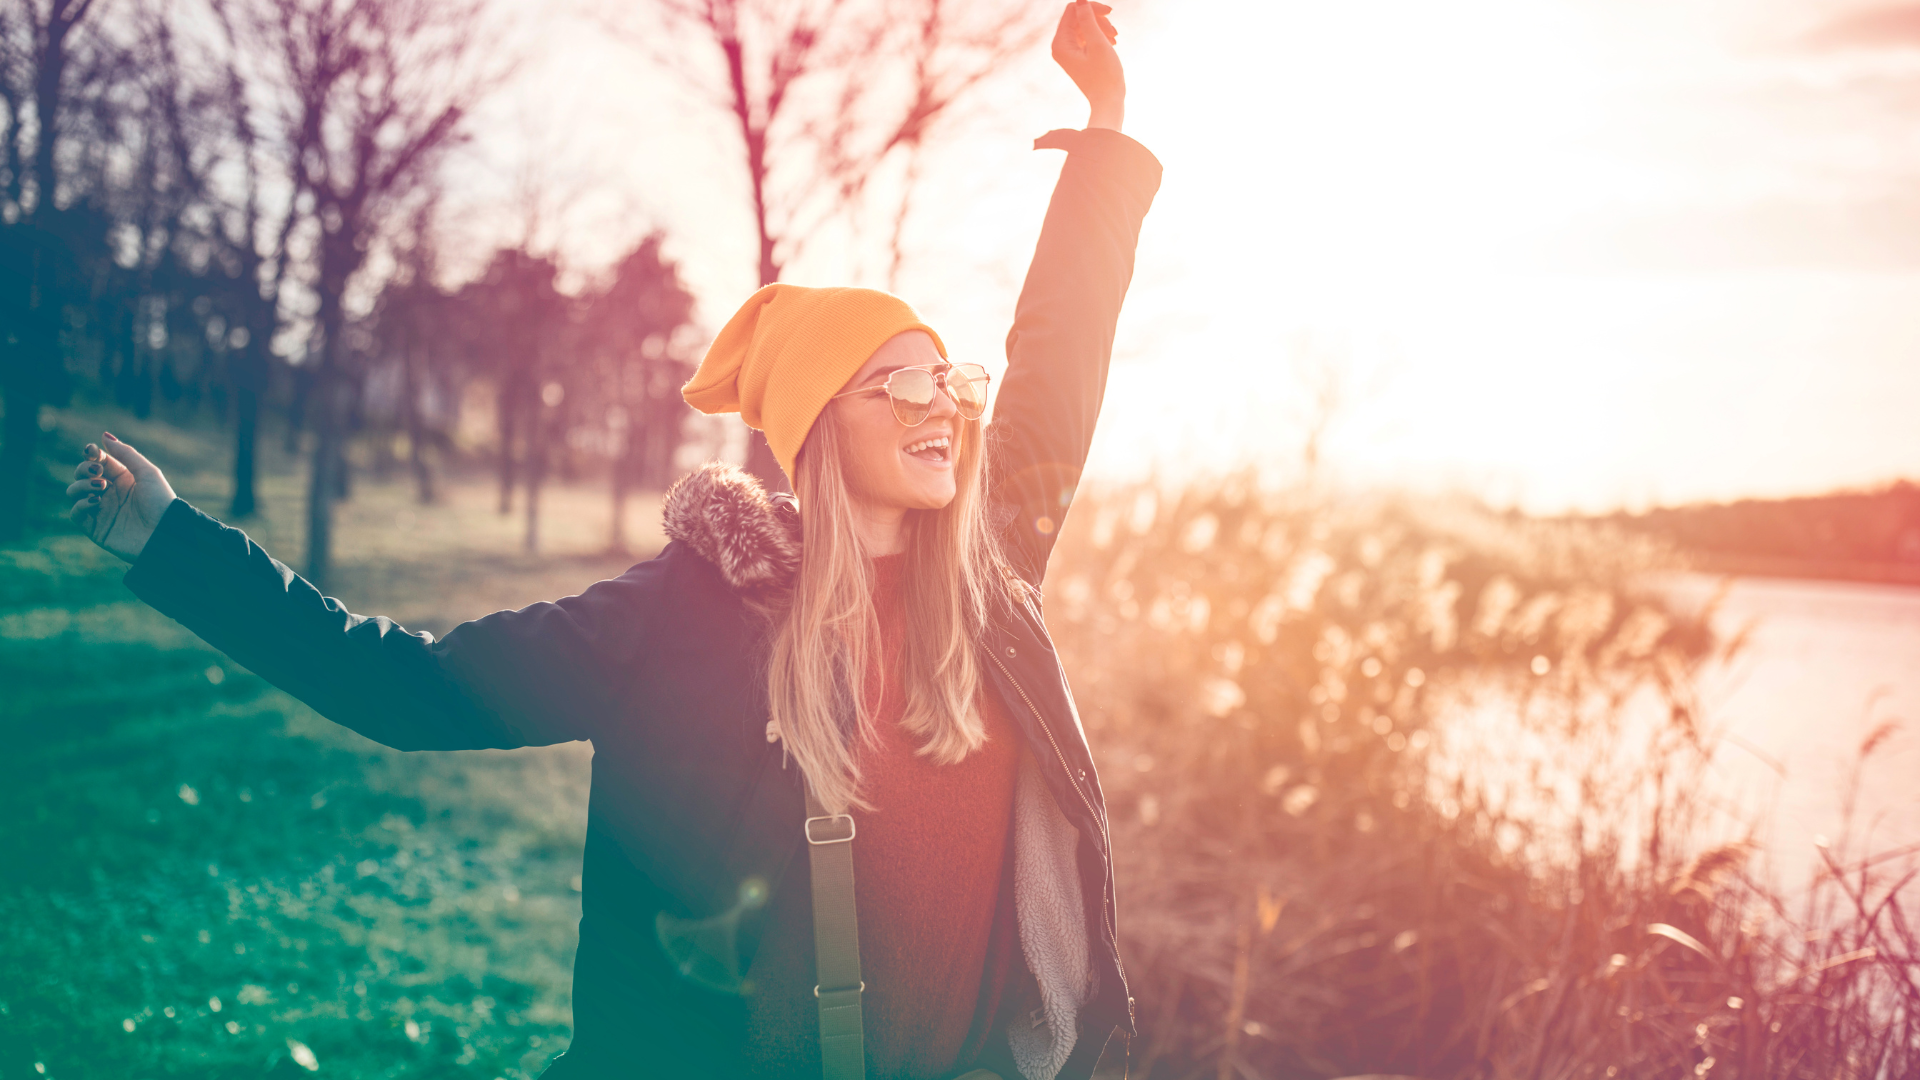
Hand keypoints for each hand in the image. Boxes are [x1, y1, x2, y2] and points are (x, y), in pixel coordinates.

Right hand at [68, 432, 177, 564]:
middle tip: (98, 471)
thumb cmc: (161, 503)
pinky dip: (81, 503)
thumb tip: (104, 436)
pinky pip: (76, 513)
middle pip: (82, 474)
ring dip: (81, 485)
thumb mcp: (147, 473)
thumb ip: (126, 454)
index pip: (98, 461)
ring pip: (74, 491)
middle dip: (84, 468)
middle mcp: (109, 493)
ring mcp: (100, 510)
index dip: (92, 454)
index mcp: (122, 479)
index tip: (93, 451)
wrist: (165, 534)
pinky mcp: (95, 527)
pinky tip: (97, 500)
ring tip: (101, 486)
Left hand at [1052, 2, 1124, 131]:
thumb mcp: (1098, 43)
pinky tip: (1112, 44)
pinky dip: (1100, 36)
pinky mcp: (1077, 55)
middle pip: (1078, 17)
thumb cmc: (1104, 75)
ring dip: (1101, 28)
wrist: (1108, 102)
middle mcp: (1060, 46)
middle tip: (1114, 33)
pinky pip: (1087, 36)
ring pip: (1084, 26)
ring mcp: (1068, 51)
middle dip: (1098, 20)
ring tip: (1115, 39)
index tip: (1110, 12)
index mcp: (1060, 43)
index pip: (1072, 10)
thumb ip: (1088, 19)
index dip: (1091, 7)